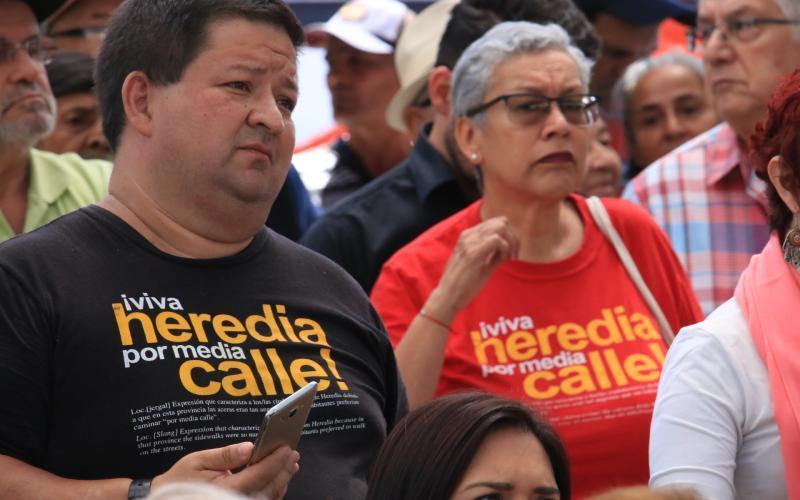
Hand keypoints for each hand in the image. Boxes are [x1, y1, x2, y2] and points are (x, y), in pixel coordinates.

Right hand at [151, 442, 298, 498]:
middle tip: (293, 453)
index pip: (257, 475)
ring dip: (282, 480)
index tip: (286, 448)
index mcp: (223, 491)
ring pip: (269, 497)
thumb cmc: (180, 482)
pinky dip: (274, 489)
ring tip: (290, 463)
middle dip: (283, 469)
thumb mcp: (197, 462)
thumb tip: (248, 448)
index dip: (274, 461)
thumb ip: (225, 456)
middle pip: (268, 488)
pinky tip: (279, 477)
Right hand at [426, 216, 518, 322]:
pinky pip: (497, 240)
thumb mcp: (481, 265)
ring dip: (511, 242)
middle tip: (514, 255)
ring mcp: (470, 242)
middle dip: (513, 237)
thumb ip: (493, 255)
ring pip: (501, 227)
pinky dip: (506, 248)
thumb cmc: (463, 285)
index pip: (496, 224)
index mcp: (468, 236)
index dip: (509, 236)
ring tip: (510, 258)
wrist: (447, 297)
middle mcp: (468, 235)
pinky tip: (504, 260)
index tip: (511, 254)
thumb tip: (508, 250)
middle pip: (502, 222)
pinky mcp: (473, 253)